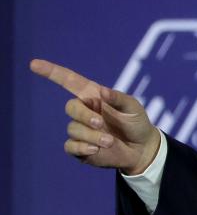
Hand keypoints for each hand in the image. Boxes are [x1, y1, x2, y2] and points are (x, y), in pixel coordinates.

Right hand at [30, 59, 160, 174]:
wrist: (142, 150)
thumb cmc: (137, 124)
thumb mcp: (134, 108)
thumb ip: (119, 98)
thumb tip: (101, 91)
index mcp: (93, 97)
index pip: (69, 81)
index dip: (52, 72)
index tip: (34, 64)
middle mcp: (84, 111)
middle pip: (70, 108)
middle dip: (84, 115)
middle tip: (101, 123)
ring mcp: (81, 130)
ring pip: (73, 129)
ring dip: (92, 135)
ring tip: (110, 141)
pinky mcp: (80, 148)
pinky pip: (70, 146)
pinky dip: (82, 148)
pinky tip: (96, 150)